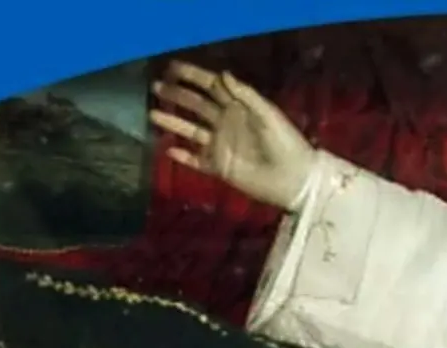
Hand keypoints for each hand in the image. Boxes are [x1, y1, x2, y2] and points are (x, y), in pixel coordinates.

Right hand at [148, 61, 313, 210]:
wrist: (294, 179)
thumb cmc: (286, 143)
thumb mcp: (268, 115)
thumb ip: (245, 95)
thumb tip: (222, 74)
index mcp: (239, 107)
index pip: (211, 87)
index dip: (193, 76)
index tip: (172, 68)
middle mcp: (226, 123)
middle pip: (196, 106)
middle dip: (176, 95)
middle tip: (155, 86)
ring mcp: (221, 146)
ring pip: (191, 131)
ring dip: (172, 122)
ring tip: (151, 113)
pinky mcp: (219, 167)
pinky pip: (195, 160)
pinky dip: (182, 156)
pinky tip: (167, 149)